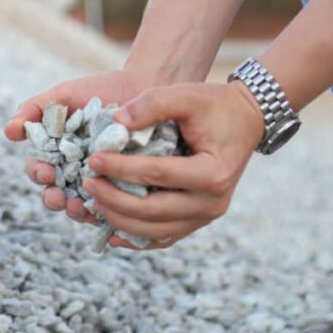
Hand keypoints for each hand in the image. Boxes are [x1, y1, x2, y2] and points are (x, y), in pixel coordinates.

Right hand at [3, 69, 153, 222]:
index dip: (38, 173)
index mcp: (56, 153)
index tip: (45, 170)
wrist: (145, 89)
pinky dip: (104, 213)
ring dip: (74, 211)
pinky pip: (111, 209)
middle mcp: (73, 173)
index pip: (39, 170)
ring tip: (78, 207)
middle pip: (55, 195)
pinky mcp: (123, 191)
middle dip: (53, 199)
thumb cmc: (100, 91)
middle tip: (57, 197)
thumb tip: (9, 131)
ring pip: (80, 207)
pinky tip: (105, 210)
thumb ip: (34, 109)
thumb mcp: (65, 95)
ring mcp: (98, 183)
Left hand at [83, 82, 264, 249]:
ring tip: (93, 204)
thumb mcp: (187, 95)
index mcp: (212, 173)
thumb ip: (152, 103)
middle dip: (115, 199)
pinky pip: (163, 237)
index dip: (121, 168)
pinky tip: (111, 232)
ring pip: (156, 231)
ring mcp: (206, 216)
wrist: (245, 121)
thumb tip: (116, 121)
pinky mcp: (198, 221)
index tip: (92, 159)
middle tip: (87, 185)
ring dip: (120, 221)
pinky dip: (136, 237)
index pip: (157, 174)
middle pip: (154, 210)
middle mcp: (212, 202)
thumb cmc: (215, 106)